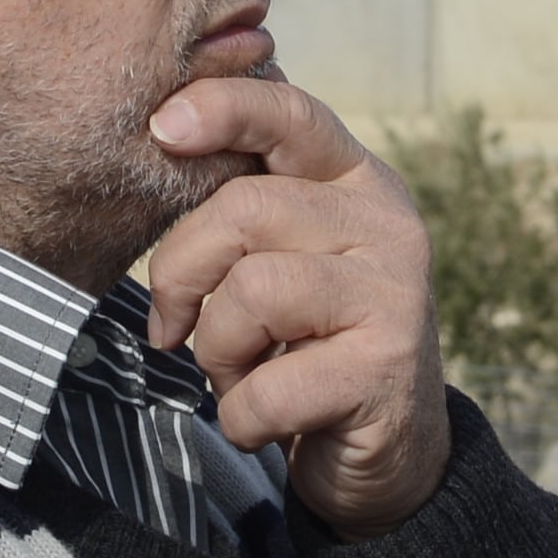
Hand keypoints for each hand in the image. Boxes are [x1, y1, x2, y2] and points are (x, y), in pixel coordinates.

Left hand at [144, 73, 450, 538]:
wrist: (390, 450)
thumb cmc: (311, 340)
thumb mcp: (287, 252)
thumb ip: (247, 197)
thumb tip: (168, 126)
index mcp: (356, 180)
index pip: (290, 113)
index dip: (223, 107)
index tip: (162, 127)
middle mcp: (386, 225)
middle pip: (245, 208)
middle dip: (181, 273)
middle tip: (175, 327)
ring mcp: (395, 296)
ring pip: (252, 292)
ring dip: (217, 351)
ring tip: (240, 373)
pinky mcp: (385, 371)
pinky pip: (267, 388)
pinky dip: (241, 415)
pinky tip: (266, 419)